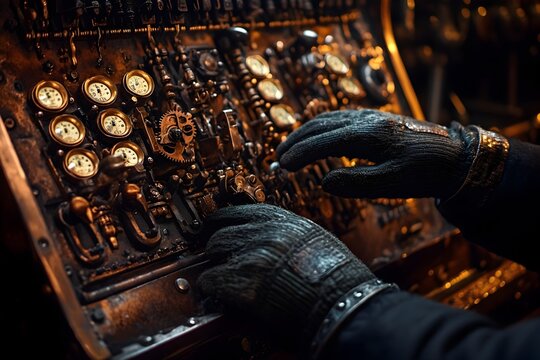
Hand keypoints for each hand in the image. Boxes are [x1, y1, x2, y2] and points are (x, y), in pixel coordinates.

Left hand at [197, 204, 375, 344]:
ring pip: (213, 251)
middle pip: (221, 231)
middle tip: (219, 263)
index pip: (237, 212)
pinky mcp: (243, 282)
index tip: (216, 231)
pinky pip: (209, 280)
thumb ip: (286, 237)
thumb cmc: (339, 281)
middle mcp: (265, 231)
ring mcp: (252, 254)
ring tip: (222, 282)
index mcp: (283, 220)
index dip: (223, 224)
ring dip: (215, 267)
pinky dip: (211, 290)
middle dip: (218, 249)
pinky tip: (220, 298)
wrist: (346, 306)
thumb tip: (264, 244)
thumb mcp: (315, 242)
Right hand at [276, 109, 478, 198]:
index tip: (282, 166)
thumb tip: (324, 182)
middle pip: (322, 125)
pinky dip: (321, 127)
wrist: (457, 156)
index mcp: (370, 136)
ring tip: (290, 147)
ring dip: (306, 132)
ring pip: (330, 119)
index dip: (301, 153)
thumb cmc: (426, 172)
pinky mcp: (376, 120)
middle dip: (297, 141)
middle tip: (277, 158)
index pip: (325, 141)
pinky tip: (318, 137)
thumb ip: (357, 183)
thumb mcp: (394, 183)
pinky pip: (341, 118)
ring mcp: (372, 117)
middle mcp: (367, 121)